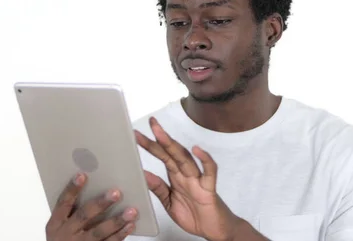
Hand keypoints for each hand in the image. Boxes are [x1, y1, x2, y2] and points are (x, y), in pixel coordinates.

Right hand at [45, 173, 138, 240]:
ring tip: (131, 211)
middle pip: (84, 216)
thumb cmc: (64, 237)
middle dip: (100, 204)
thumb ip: (73, 208)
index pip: (64, 203)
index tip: (82, 175)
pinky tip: (130, 225)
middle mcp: (67, 233)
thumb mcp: (61, 224)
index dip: (72, 189)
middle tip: (116, 193)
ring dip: (116, 221)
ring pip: (99, 232)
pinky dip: (120, 234)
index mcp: (56, 223)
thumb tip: (94, 184)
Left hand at [134, 117, 242, 240]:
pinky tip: (197, 150)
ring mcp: (198, 180)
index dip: (151, 144)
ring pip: (185, 159)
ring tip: (161, 135)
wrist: (214, 229)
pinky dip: (205, 160)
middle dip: (160, 138)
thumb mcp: (169, 202)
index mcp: (176, 176)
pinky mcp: (209, 189)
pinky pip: (209, 172)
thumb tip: (143, 174)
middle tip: (151, 123)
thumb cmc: (194, 214)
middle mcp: (186, 174)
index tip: (138, 133)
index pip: (163, 156)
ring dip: (173, 146)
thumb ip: (158, 188)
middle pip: (172, 153)